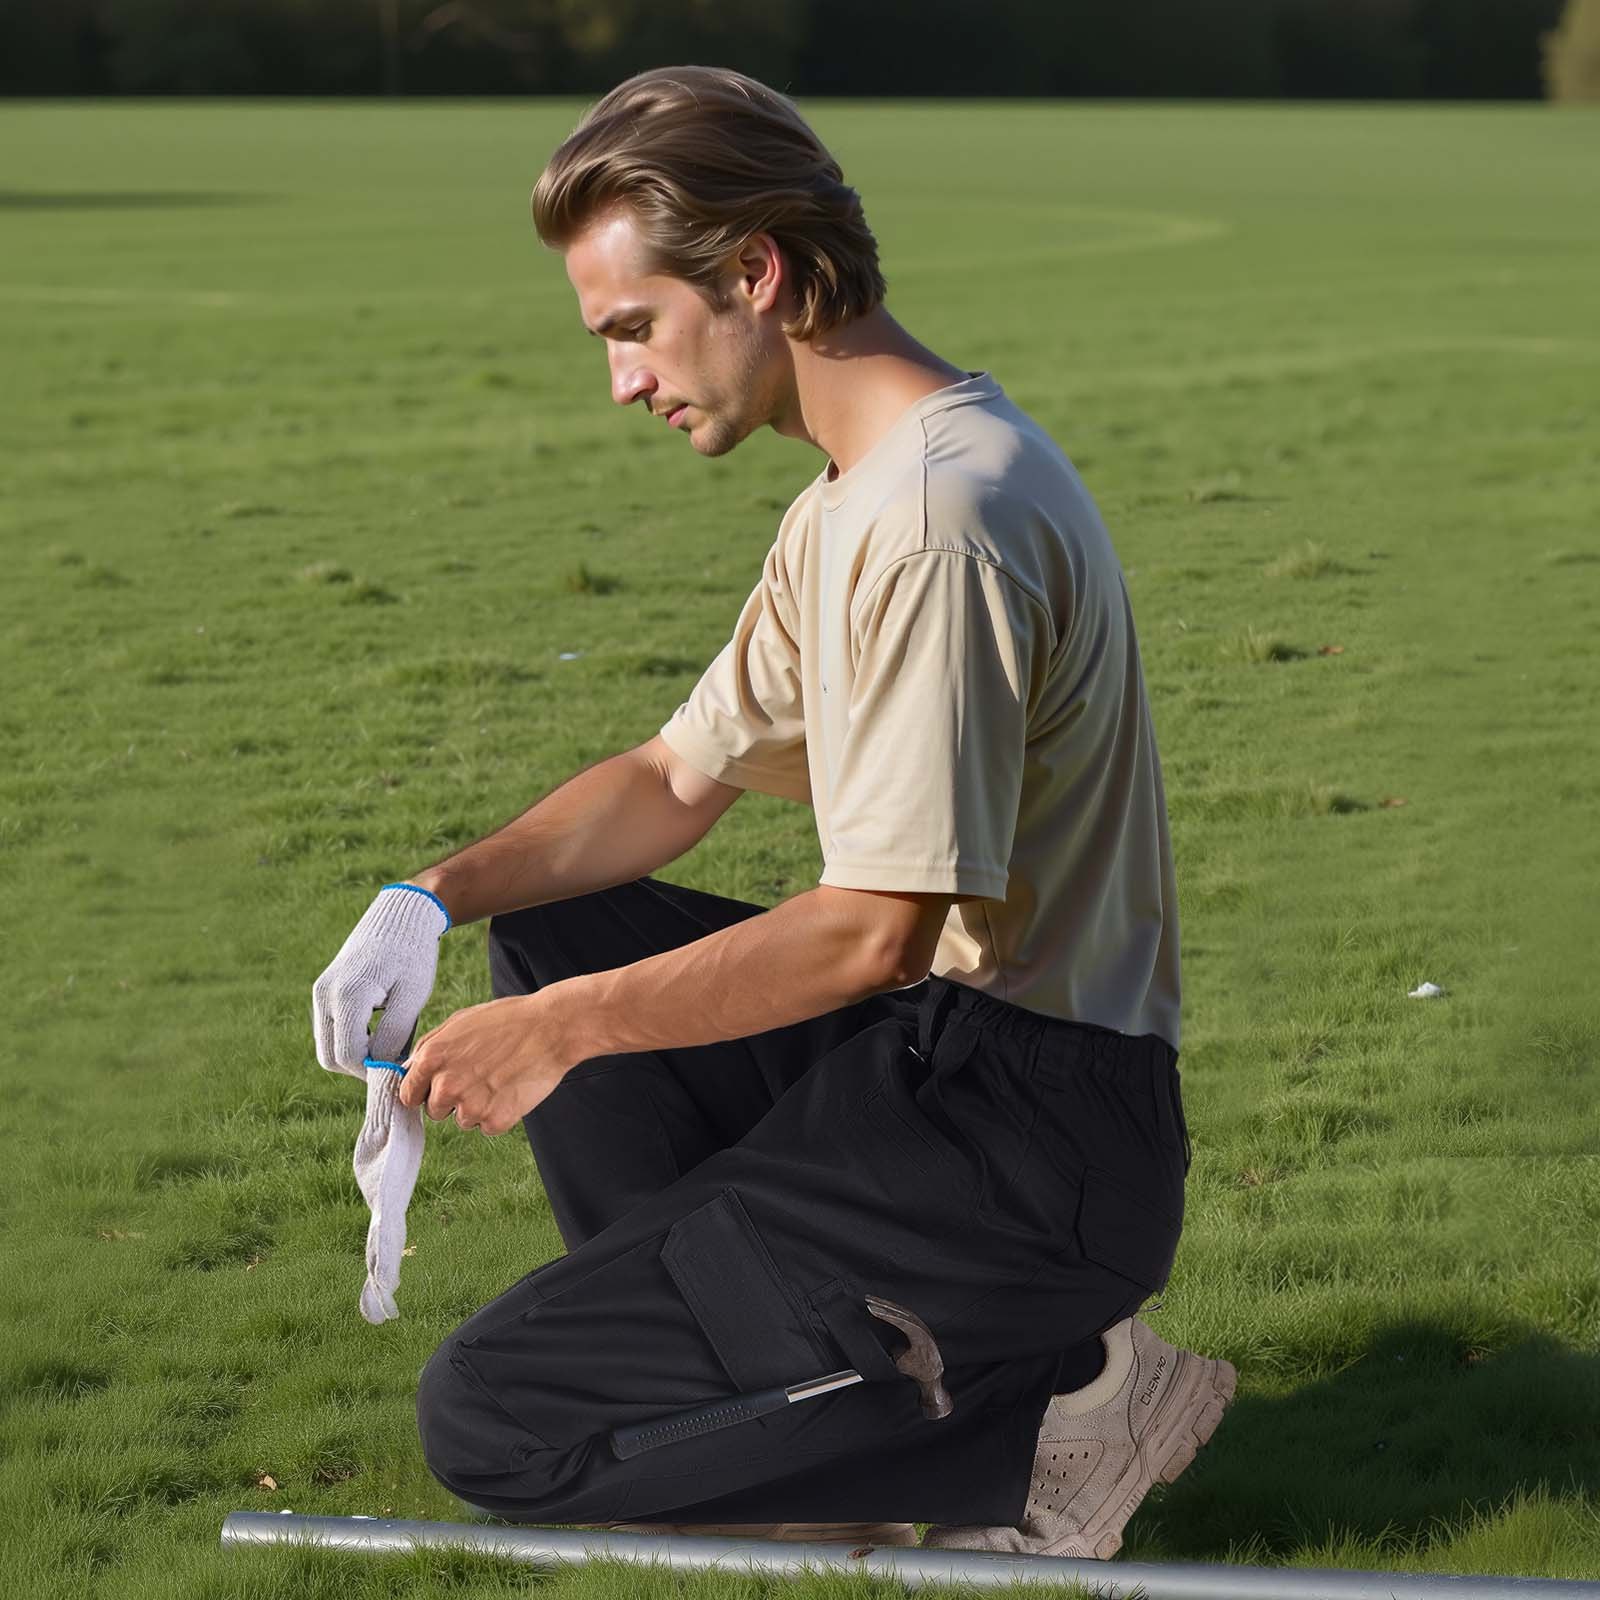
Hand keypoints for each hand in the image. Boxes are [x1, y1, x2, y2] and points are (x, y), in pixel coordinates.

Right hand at [312, 884, 449, 1077]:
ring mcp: (321, 992)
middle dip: (360, 1067)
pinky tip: (379, 1028)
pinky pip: (331, 1029)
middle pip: (330, 1057)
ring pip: (327, 1046)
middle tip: (393, 1060)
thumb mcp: (412, 997)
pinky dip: (351, 1038)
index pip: (348, 1056)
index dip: (372, 1071)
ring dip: (355, 1054)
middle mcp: (325, 995)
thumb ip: (394, 1035)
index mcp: (347, 996)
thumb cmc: (413, 955)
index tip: (398, 1069)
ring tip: (390, 1041)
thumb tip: (380, 1068)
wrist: (402, 917)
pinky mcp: (324, 990)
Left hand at [398, 992, 571, 1134]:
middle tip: (478, 1077)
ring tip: (499, 1079)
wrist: (551, 1028)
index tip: (435, 1090)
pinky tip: (511, 1089)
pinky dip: (499, 1113)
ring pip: (463, 1119)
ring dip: (477, 1106)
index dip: (423, 1091)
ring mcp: (471, 1106)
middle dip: (452, 1098)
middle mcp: (446, 1085)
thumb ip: (430, 1047)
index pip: (408, 1095)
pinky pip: (487, 1126)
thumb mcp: (460, 1022)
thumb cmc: (508, 1020)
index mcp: (432, 1058)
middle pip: (434, 1111)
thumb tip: (411, 1070)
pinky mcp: (496, 1120)